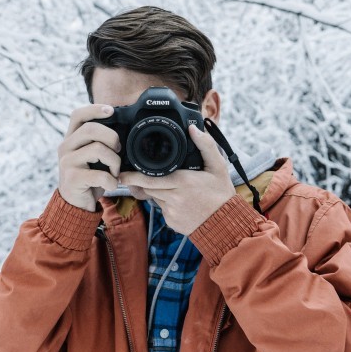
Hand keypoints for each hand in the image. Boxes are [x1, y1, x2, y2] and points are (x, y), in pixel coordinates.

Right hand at [57, 104, 120, 211]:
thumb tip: (124, 131)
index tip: (111, 111)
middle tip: (118, 150)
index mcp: (71, 138)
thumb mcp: (92, 156)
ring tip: (115, 171)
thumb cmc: (89, 177)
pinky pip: (100, 174)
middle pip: (91, 129)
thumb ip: (100, 142)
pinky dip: (111, 181)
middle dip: (112, 137)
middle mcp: (65, 147)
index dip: (95, 109)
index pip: (78, 115)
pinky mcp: (72, 178)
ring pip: (98, 149)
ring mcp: (67, 162)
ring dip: (114, 162)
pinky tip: (110, 184)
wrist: (76, 204)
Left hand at [119, 124, 235, 235]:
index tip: (123, 173)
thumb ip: (205, 145)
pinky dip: (165, 203)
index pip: (150, 178)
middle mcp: (174, 198)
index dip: (134, 176)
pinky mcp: (172, 222)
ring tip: (171, 186)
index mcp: (182, 181)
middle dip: (142, 181)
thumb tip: (193, 129)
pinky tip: (178, 200)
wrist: (227, 222)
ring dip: (156, 191)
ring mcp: (172, 212)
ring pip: (153, 198)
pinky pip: (161, 209)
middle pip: (148, 187)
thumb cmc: (221, 193)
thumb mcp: (218, 166)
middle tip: (134, 175)